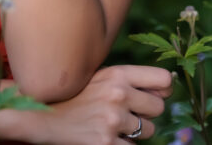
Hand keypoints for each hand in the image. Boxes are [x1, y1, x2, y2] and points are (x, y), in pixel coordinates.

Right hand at [26, 65, 171, 144]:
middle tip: (126, 114)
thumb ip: (129, 81)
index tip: (154, 96)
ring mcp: (112, 120)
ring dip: (134, 132)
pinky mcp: (107, 142)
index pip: (164, 79)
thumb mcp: (100, 78)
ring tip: (111, 125)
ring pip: (147, 130)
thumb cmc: (77, 96)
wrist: (44, 118)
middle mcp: (118, 94)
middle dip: (146, 114)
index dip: (163, 90)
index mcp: (117, 74)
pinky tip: (104, 137)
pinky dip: (120, 144)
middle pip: (159, 108)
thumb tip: (167, 88)